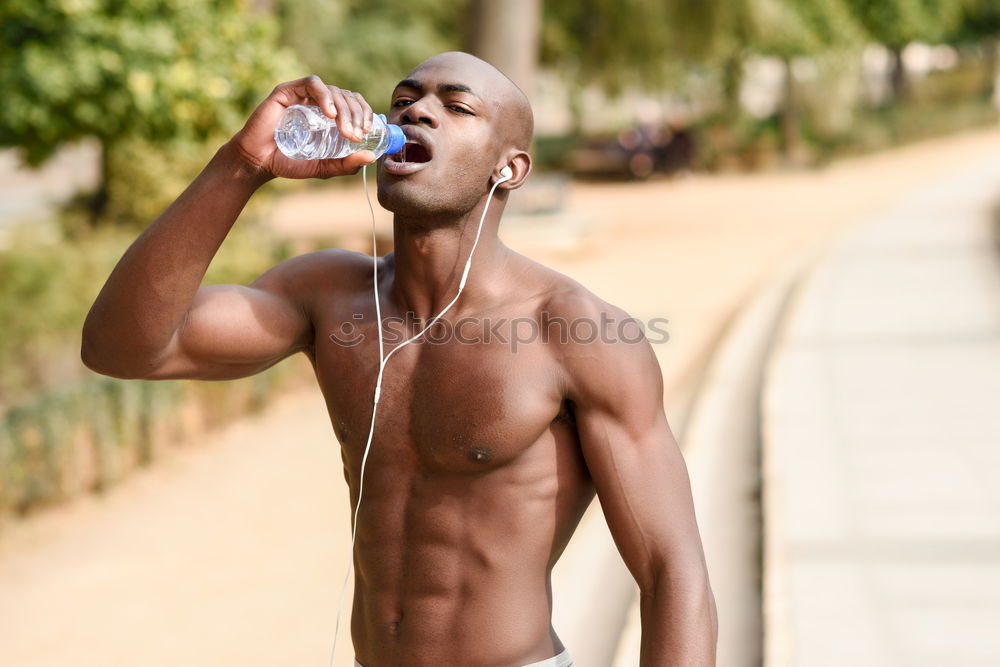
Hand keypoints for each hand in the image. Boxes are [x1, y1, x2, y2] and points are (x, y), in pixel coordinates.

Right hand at [230, 75, 376, 180]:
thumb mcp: (324, 167)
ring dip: (344, 109)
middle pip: (346, 96)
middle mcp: (318, 101)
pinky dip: (325, 96)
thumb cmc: (289, 162)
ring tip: (345, 130)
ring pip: (333, 90)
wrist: (259, 162)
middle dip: (357, 114)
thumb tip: (371, 157)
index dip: (365, 113)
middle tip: (356, 134)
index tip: (368, 131)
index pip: (354, 103)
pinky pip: (312, 84)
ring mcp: (302, 94)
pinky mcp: (287, 91)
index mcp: (328, 114)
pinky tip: (330, 114)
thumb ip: (346, 164)